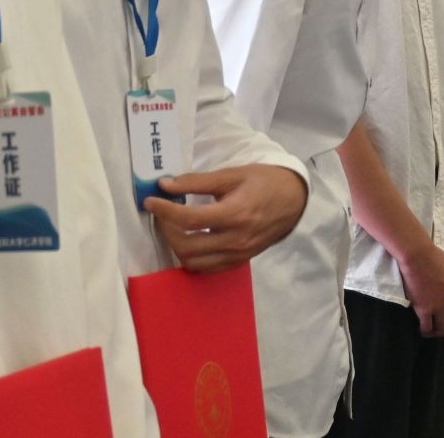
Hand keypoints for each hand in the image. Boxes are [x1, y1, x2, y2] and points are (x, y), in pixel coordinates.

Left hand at [145, 164, 308, 272]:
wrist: (293, 199)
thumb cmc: (263, 182)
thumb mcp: (232, 175)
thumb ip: (197, 181)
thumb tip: (166, 185)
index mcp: (235, 214)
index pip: (189, 220)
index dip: (164, 211)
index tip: (150, 201)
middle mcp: (236, 240)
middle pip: (186, 246)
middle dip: (166, 230)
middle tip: (162, 213)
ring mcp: (237, 254)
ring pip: (193, 262)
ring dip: (176, 245)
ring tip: (174, 226)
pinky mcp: (238, 261)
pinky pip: (206, 268)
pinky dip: (192, 256)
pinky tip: (190, 238)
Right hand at [398, 244, 443, 338]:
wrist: (418, 256)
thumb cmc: (433, 256)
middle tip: (440, 323)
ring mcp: (439, 306)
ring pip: (442, 326)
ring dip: (437, 329)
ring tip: (432, 329)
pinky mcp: (425, 310)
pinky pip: (427, 326)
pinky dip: (425, 330)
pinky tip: (422, 329)